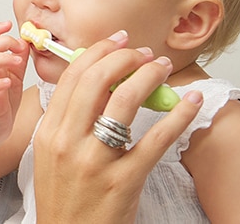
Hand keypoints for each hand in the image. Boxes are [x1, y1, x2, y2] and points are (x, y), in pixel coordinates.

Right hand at [31, 30, 202, 222]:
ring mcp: (96, 161)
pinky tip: (191, 102)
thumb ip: (67, 120)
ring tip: (163, 68)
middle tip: (143, 52)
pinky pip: (157, 139)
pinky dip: (179, 115)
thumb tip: (97, 83)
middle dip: (125, 57)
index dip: (97, 52)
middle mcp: (68, 142)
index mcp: (48, 132)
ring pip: (125, 100)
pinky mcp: (125, 180)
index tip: (118, 41)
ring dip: (149, 76)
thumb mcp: (50, 155)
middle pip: (97, 80)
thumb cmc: (64, 198)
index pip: (72, 77)